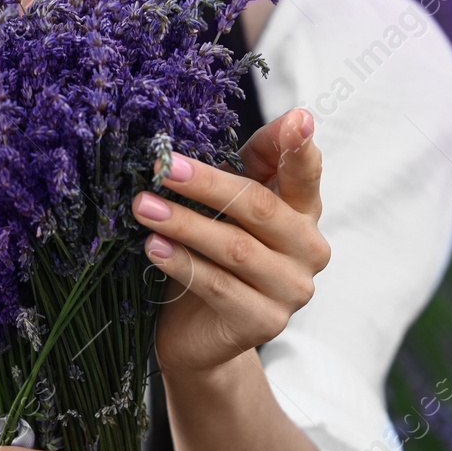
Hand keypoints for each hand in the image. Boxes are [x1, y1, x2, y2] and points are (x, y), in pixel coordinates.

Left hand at [132, 108, 330, 374]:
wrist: (198, 331)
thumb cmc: (210, 255)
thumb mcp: (223, 205)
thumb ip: (241, 166)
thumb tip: (225, 119)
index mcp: (302, 211)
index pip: (305, 172)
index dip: (300, 146)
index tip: (297, 118)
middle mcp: (308, 249)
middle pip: (259, 206)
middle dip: (208, 184)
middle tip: (163, 167)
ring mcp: (292, 289)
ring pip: (235, 248)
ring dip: (185, 224)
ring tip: (143, 207)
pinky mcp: (266, 322)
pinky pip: (219, 286)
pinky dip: (182, 263)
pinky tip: (153, 248)